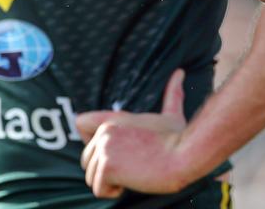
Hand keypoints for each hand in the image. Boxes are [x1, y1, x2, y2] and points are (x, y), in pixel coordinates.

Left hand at [76, 69, 188, 197]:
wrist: (184, 155)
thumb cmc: (178, 139)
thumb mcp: (171, 115)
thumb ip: (172, 94)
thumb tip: (180, 72)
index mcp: (114, 119)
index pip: (81, 122)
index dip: (90, 140)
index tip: (112, 149)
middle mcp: (105, 131)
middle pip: (86, 160)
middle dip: (106, 170)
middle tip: (132, 166)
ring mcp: (105, 148)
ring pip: (92, 178)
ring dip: (111, 183)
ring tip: (134, 173)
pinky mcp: (107, 166)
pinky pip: (99, 189)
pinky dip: (113, 192)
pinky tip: (132, 181)